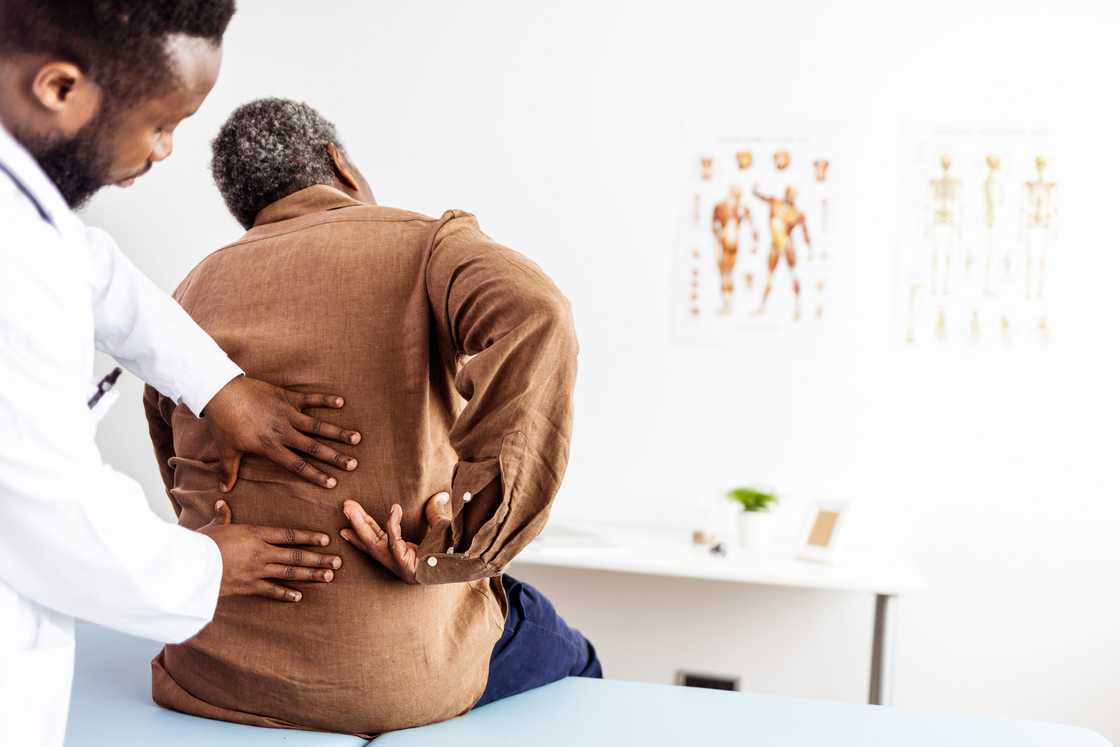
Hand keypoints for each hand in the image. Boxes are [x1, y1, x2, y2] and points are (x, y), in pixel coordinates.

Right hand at [199, 500, 342, 601]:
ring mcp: (256, 571)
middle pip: (295, 555)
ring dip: (311, 575)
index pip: (287, 535)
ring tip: (328, 576)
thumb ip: (223, 516)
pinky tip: (299, 596)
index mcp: (254, 534)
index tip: (325, 539)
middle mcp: (260, 553)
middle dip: (318, 559)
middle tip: (337, 562)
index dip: (307, 537)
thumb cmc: (200, 543)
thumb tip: (221, 502)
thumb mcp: (214, 526)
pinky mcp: (248, 587)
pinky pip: (271, 591)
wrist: (188, 567)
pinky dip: (285, 594)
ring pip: (290, 573)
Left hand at [202, 376, 361, 491]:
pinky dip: (325, 400)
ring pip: (317, 425)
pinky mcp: (286, 396)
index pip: (297, 465)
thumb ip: (229, 470)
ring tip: (356, 438)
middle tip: (353, 464)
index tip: (332, 482)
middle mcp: (283, 431)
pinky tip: (341, 403)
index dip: (315, 475)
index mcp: (270, 446)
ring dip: (337, 432)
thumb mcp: (226, 449)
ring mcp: (287, 412)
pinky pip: (310, 399)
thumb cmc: (222, 422)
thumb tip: (224, 490)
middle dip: (335, 457)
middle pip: (314, 447)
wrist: (220, 392)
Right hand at [339, 492, 451, 583]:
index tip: (344, 529)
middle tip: (345, 507)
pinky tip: (393, 509)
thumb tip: (439, 495)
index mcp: (405, 559)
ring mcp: (402, 567)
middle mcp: (400, 565)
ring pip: (376, 544)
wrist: (469, 562)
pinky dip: (393, 525)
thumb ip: (435, 513)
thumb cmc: (457, 550)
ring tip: (350, 507)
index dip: (361, 537)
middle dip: (357, 525)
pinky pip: (394, 543)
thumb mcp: (442, 528)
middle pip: (372, 544)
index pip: (379, 545)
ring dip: (362, 524)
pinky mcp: (407, 566)